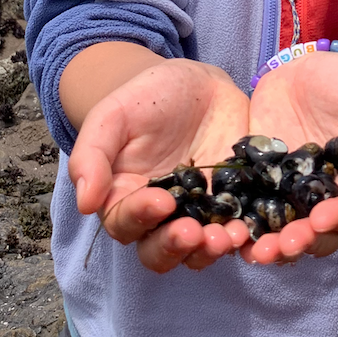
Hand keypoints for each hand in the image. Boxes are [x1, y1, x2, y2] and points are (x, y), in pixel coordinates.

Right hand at [69, 59, 250, 272]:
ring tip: (228, 235)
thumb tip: (85, 203)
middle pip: (160, 252)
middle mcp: (161, 217)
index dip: (140, 217)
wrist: (198, 84)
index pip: (124, 223)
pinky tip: (252, 230)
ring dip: (210, 250)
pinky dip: (245, 239)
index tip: (161, 201)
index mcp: (124, 198)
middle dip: (176, 246)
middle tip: (196, 231)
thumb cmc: (148, 97)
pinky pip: (237, 234)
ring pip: (199, 251)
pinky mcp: (234, 208)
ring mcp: (199, 216)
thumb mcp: (114, 114)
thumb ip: (92, 154)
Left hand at [246, 54, 337, 264]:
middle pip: (317, 233)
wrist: (318, 70)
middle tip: (282, 246)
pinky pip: (248, 206)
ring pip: (281, 229)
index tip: (322, 219)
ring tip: (255, 251)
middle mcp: (325, 198)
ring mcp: (289, 191)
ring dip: (269, 244)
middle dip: (301, 242)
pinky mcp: (259, 179)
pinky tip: (227, 231)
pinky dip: (239, 224)